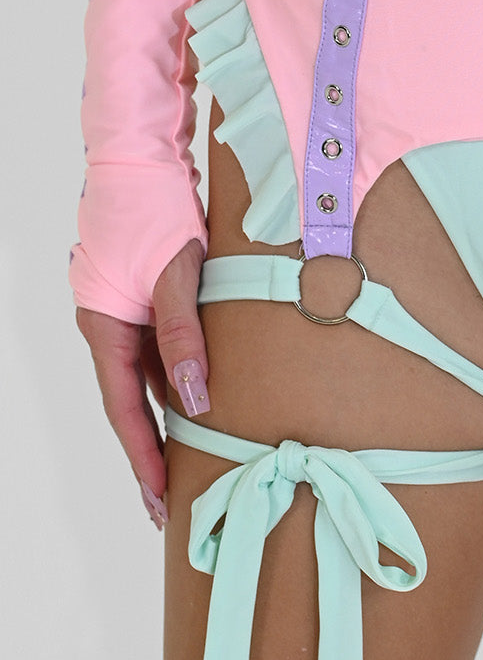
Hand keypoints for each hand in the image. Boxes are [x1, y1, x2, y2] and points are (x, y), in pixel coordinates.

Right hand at [76, 237, 209, 527]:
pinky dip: (179, 380)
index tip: (159, 496)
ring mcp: (128, 312)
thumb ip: (184, 337)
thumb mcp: (174, 275)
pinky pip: (162, 350)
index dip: (143, 455)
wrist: (142, 156)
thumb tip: (195, 400)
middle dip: (151, 453)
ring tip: (189, 464)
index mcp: (105, 326)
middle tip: (169, 504)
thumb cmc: (154, 208)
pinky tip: (199, 405)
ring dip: (167, 420)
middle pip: (131, 401)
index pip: (124, 407)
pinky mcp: (148, 297)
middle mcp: (110, 325)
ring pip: (147, 378)